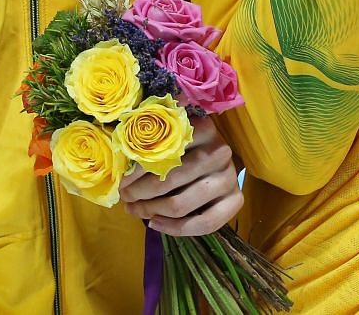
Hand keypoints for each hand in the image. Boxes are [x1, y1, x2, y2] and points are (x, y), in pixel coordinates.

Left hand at [119, 118, 243, 237]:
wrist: (219, 160)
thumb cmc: (186, 148)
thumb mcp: (172, 137)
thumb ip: (152, 145)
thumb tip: (122, 166)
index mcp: (204, 129)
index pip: (165, 153)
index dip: (138, 171)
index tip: (122, 182)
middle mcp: (220, 152)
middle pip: (171, 180)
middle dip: (141, 193)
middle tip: (125, 198)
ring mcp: (229, 177)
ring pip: (182, 204)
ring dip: (152, 210)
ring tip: (135, 210)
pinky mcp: (236, 200)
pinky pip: (203, 223)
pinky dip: (174, 229)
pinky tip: (155, 223)